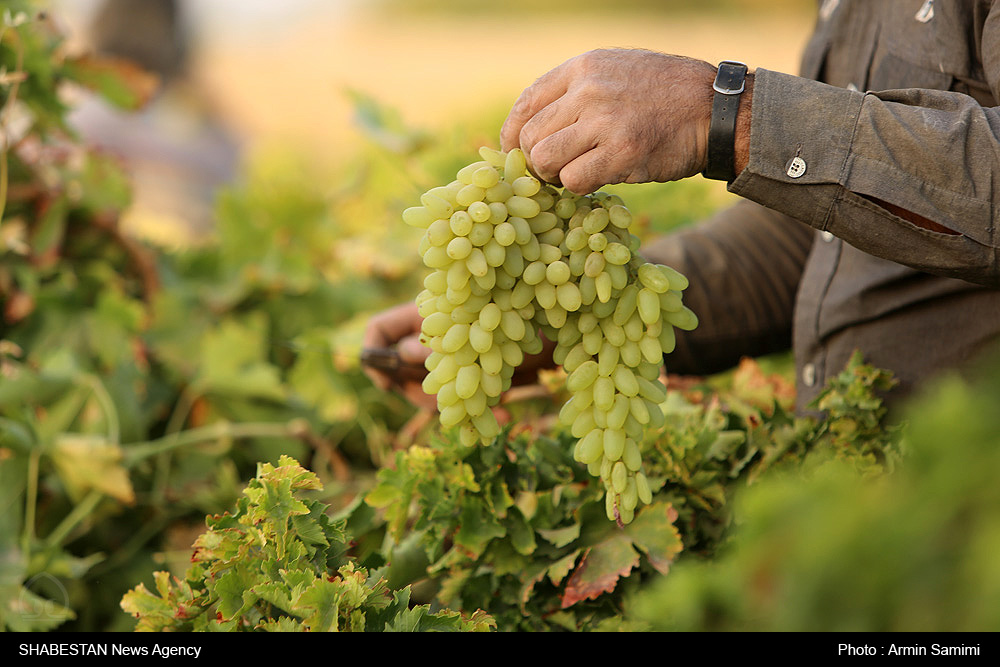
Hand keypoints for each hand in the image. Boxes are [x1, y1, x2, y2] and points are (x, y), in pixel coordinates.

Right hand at [362, 302, 559, 407]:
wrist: (548, 300)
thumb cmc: (507, 292)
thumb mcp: (471, 308)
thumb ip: (441, 331)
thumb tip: (409, 355)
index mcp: (420, 312)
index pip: (379, 331)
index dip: (375, 355)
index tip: (385, 379)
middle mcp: (430, 337)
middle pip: (403, 373)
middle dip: (418, 395)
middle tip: (440, 407)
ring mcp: (451, 357)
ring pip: (434, 392)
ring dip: (457, 408)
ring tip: (487, 418)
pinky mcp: (476, 373)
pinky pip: (468, 399)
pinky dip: (484, 411)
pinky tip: (506, 417)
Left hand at [500, 48, 718, 193]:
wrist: (714, 108)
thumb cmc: (663, 94)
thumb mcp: (616, 70)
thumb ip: (576, 90)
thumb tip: (532, 122)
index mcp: (583, 67)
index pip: (526, 103)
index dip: (512, 134)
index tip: (515, 152)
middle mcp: (589, 90)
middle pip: (531, 137)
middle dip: (536, 161)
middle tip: (555, 170)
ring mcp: (605, 122)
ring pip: (545, 160)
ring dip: (554, 176)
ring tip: (574, 174)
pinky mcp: (622, 154)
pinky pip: (574, 180)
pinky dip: (578, 187)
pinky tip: (596, 179)